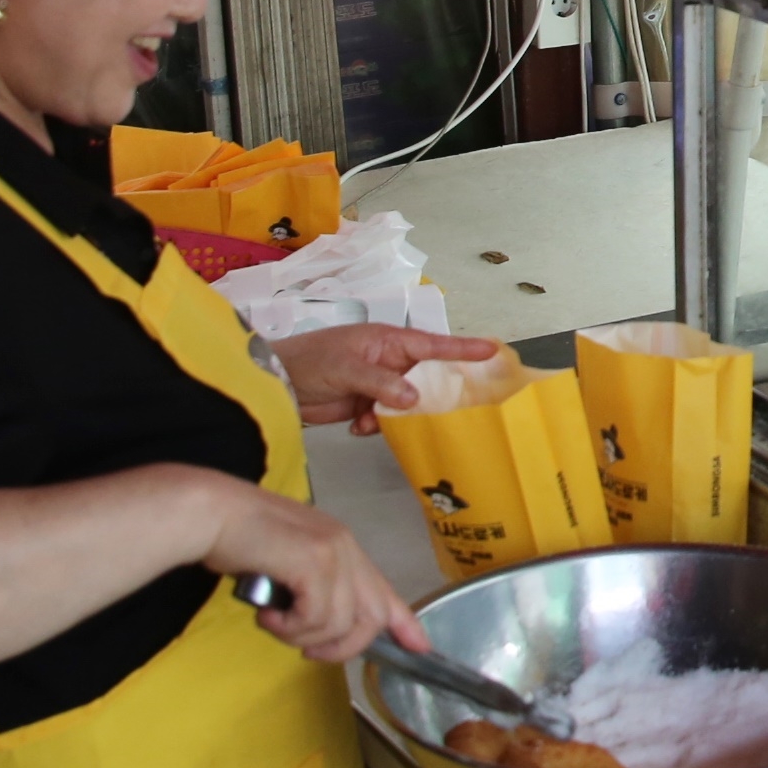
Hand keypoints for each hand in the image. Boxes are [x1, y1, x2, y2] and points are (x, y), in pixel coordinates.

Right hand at [199, 476, 427, 660]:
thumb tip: (323, 628)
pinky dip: (289, 627)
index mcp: (342, 545)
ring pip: (341, 623)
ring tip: (273, 621)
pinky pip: (316, 617)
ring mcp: (333, 551)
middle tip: (307, 650)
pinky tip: (267, 614)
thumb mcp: (286, 566)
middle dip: (343, 647)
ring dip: (303, 636)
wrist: (211, 513)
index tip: (420, 647)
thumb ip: (312, 589)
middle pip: (373, 616)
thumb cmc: (239, 539)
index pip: (383, 590)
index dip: (404, 622)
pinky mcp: (315, 561)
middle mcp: (346, 546)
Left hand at [271, 324, 497, 434]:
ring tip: (372, 419)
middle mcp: (388, 360)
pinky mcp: (364, 404)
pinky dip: (375, 425)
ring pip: (406, 402)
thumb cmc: (309, 361)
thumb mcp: (347, 368)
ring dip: (395, 415)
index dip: (463, 349)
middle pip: (424, 377)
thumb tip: (414, 397)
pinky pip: (385, 418)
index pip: (432, 345)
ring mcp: (377, 383)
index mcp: (387, 341)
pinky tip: (357, 427)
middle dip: (428, 394)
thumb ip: (381, 382)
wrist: (275, 382)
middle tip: (440, 409)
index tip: (492, 351)